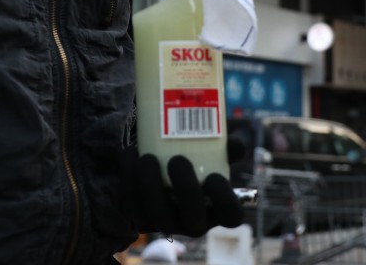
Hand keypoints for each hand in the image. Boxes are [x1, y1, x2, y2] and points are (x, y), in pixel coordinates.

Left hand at [122, 136, 246, 236]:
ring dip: (151, 186)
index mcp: (217, 208)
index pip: (231, 216)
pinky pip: (133, 203)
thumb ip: (226, 147)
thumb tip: (236, 144)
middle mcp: (194, 222)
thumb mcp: (214, 153)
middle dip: (185, 190)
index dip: (225, 201)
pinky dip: (130, 178)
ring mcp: (167, 221)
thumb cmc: (196, 161)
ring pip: (158, 215)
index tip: (214, 176)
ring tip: (148, 158)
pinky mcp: (141, 215)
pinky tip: (131, 154)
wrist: (163, 166)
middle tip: (177, 160)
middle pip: (194, 219)